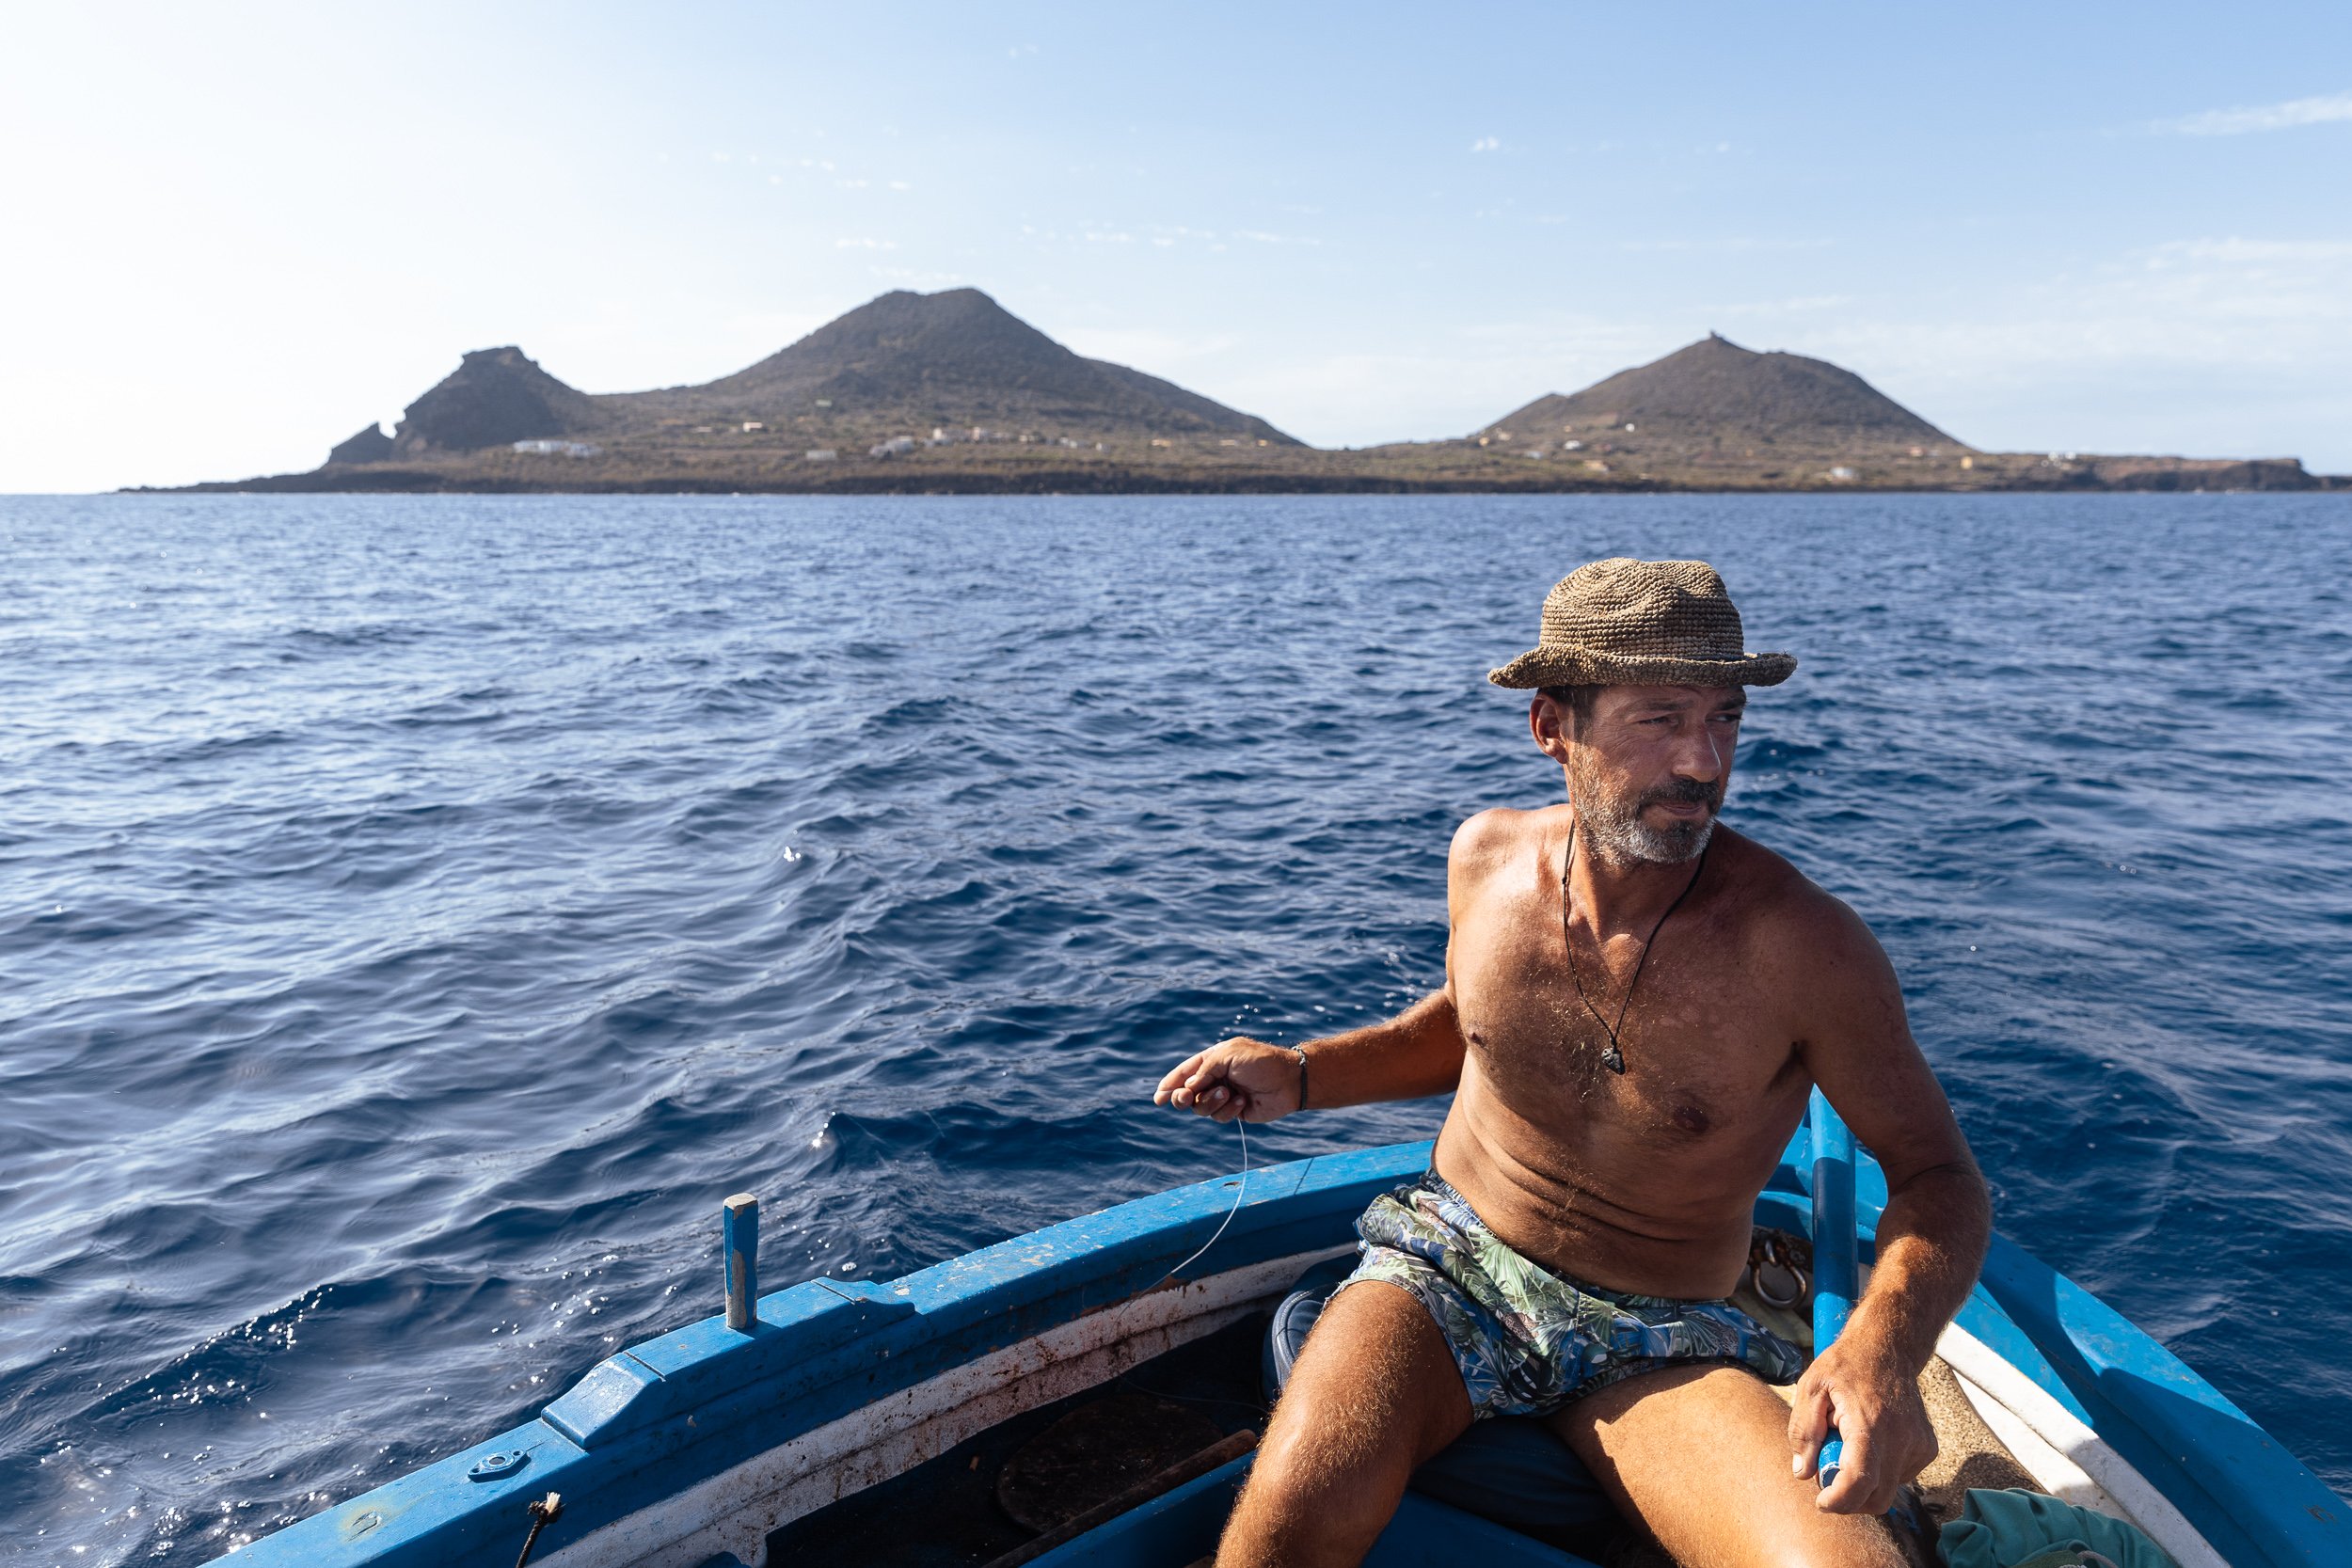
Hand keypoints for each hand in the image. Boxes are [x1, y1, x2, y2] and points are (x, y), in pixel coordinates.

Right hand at [1152, 1037, 1304, 1122]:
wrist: (1290, 1081)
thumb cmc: (1261, 1062)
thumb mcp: (1229, 1055)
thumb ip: (1204, 1070)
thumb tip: (1187, 1087)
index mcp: (1213, 1060)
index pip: (1185, 1072)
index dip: (1170, 1084)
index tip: (1158, 1097)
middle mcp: (1216, 1078)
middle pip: (1187, 1093)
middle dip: (1182, 1097)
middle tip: (1184, 1098)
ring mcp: (1224, 1095)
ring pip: (1201, 1107)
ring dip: (1211, 1101)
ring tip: (1227, 1093)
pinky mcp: (1235, 1111)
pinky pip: (1219, 1116)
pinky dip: (1228, 1110)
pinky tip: (1243, 1102)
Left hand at [1787, 1333, 1936, 1514]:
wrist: (1887, 1348)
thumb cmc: (1845, 1366)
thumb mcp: (1811, 1387)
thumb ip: (1803, 1431)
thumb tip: (1803, 1472)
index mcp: (1870, 1422)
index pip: (1860, 1480)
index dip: (1838, 1501)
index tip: (1821, 1502)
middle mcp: (1901, 1438)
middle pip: (1878, 1497)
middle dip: (1849, 1500)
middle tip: (1827, 1478)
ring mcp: (1919, 1444)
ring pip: (1889, 1490)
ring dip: (1864, 1484)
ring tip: (1847, 1448)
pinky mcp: (1927, 1448)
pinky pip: (1900, 1477)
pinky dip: (1881, 1473)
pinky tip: (1869, 1445)